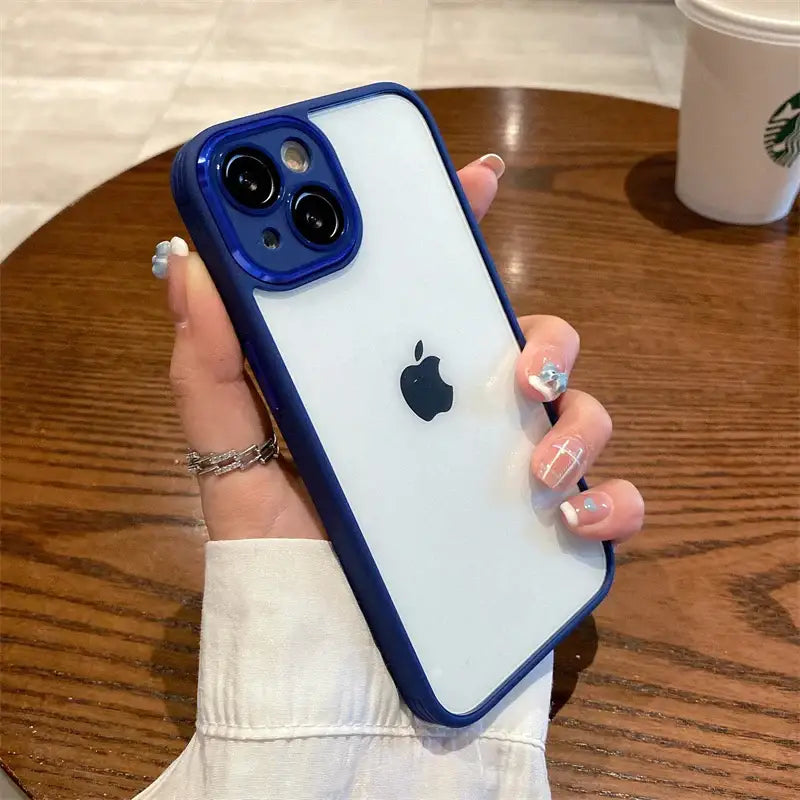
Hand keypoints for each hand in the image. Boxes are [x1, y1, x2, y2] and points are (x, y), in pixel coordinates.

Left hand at [159, 154, 642, 543]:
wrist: (324, 649)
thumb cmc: (281, 545)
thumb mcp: (232, 452)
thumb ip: (209, 366)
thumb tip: (191, 264)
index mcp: (394, 381)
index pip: (434, 290)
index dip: (458, 224)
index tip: (478, 177)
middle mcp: (458, 416)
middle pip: (529, 341)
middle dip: (544, 338)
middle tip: (518, 369)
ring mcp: (505, 472)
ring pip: (580, 412)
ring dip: (578, 422)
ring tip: (535, 467)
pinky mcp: (539, 533)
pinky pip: (607, 504)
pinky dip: (609, 502)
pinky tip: (570, 518)